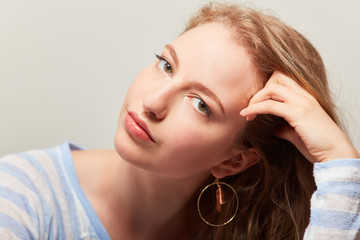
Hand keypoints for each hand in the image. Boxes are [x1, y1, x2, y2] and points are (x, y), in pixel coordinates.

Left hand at [240, 71, 358, 162]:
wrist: (336, 155)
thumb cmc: (319, 146)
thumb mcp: (298, 134)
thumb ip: (286, 128)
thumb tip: (276, 130)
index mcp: (306, 98)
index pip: (284, 79)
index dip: (267, 88)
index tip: (257, 103)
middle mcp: (304, 96)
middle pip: (277, 77)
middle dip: (259, 90)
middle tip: (250, 107)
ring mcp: (302, 103)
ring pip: (271, 88)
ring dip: (254, 100)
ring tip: (246, 113)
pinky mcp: (297, 114)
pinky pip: (270, 105)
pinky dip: (255, 109)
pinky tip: (247, 115)